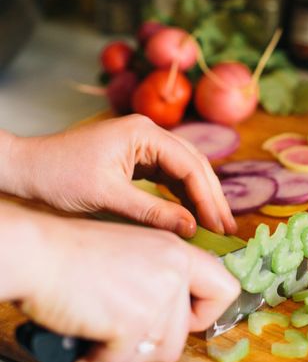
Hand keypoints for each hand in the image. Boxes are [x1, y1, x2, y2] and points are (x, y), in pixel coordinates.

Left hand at [5, 115, 235, 236]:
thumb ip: (153, 211)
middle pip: (194, 165)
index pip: (189, 165)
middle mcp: (149, 134)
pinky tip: (193, 214)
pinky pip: (170, 177)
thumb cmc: (58, 176)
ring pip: (186, 171)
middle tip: (228, 227)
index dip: (208, 198)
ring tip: (217, 224)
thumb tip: (193, 228)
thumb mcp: (107, 196)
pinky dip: (183, 196)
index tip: (219, 226)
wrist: (26, 169)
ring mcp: (145, 146)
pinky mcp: (139, 160)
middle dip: (212, 197)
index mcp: (144, 133)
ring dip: (201, 197)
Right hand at [18, 211, 239, 361]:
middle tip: (125, 332)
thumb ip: (164, 278)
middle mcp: (173, 273)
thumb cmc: (78, 254)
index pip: (226, 289)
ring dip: (126, 354)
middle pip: (182, 336)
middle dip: (151, 343)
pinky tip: (83, 350)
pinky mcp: (130, 323)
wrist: (39, 254)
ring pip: (157, 353)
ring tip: (101, 338)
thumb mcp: (136, 251)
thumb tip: (177, 315)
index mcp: (178, 253)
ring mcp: (155, 298)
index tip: (183, 319)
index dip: (205, 313)